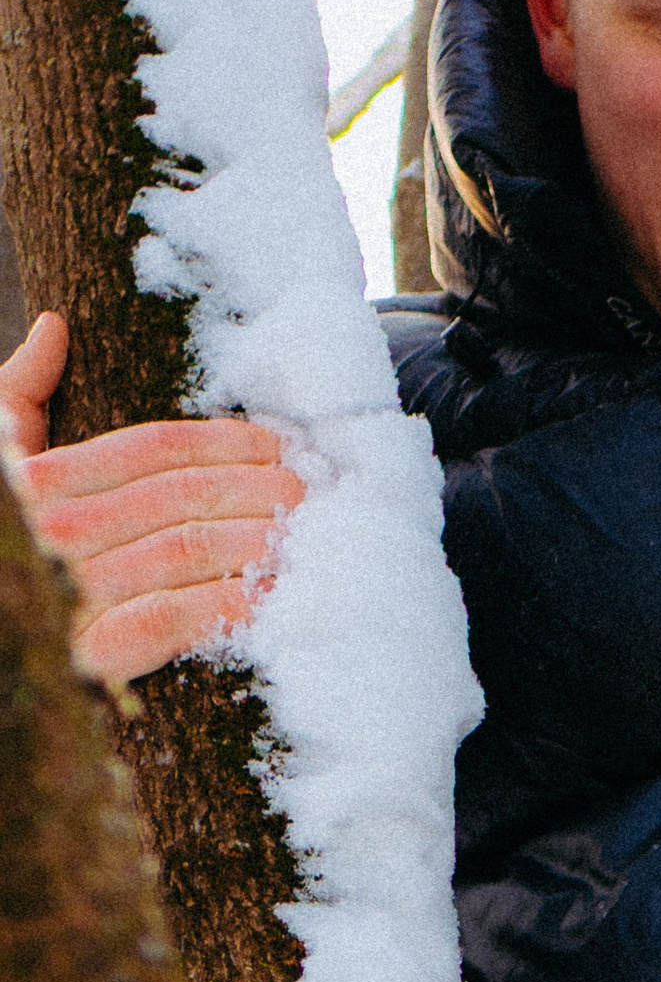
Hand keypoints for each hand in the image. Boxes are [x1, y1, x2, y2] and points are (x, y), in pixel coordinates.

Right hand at [0, 313, 304, 689]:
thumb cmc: (3, 537)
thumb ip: (19, 395)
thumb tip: (55, 327)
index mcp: (41, 481)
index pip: (155, 448)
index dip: (227, 442)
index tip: (276, 447)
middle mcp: (59, 531)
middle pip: (186, 496)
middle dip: (261, 490)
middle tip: (309, 494)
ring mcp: (79, 593)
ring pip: (194, 550)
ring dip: (261, 540)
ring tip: (303, 536)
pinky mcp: (99, 654)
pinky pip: (183, 615)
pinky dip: (236, 602)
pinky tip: (273, 593)